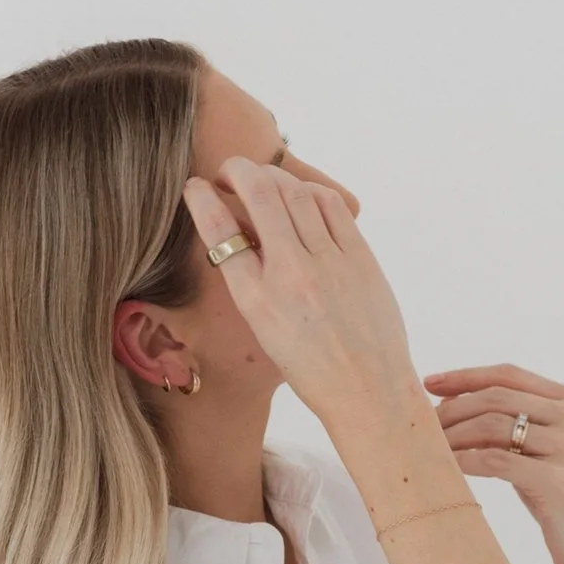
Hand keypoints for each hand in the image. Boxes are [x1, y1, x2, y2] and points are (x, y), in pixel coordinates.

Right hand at [182, 158, 420, 425]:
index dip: (200, 199)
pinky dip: (310, 192)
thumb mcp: (265, 331)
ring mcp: (328, 263)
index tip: (195, 187)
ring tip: (266, 184)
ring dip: (274, 177)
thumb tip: (247, 233)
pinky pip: (330, 204)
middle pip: (259, 193)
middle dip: (238, 170)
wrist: (368, 393)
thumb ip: (253, 281)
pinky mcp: (360, 258)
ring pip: (296, 190)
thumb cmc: (313, 369)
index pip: (219, 232)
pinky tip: (303, 199)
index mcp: (256, 301)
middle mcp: (290, 276)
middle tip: (230, 174)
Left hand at [423, 364, 563, 563]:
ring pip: (493, 425)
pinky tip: (447, 467)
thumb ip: (522, 423)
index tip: (430, 383)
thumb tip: (456, 404)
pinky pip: (496, 460)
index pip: (510, 376)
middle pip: (498, 397)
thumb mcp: (551, 450)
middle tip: (423, 422)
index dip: (466, 377)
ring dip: (454, 434)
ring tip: (429, 446)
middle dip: (453, 407)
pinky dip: (464, 460)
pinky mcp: (558, 481)